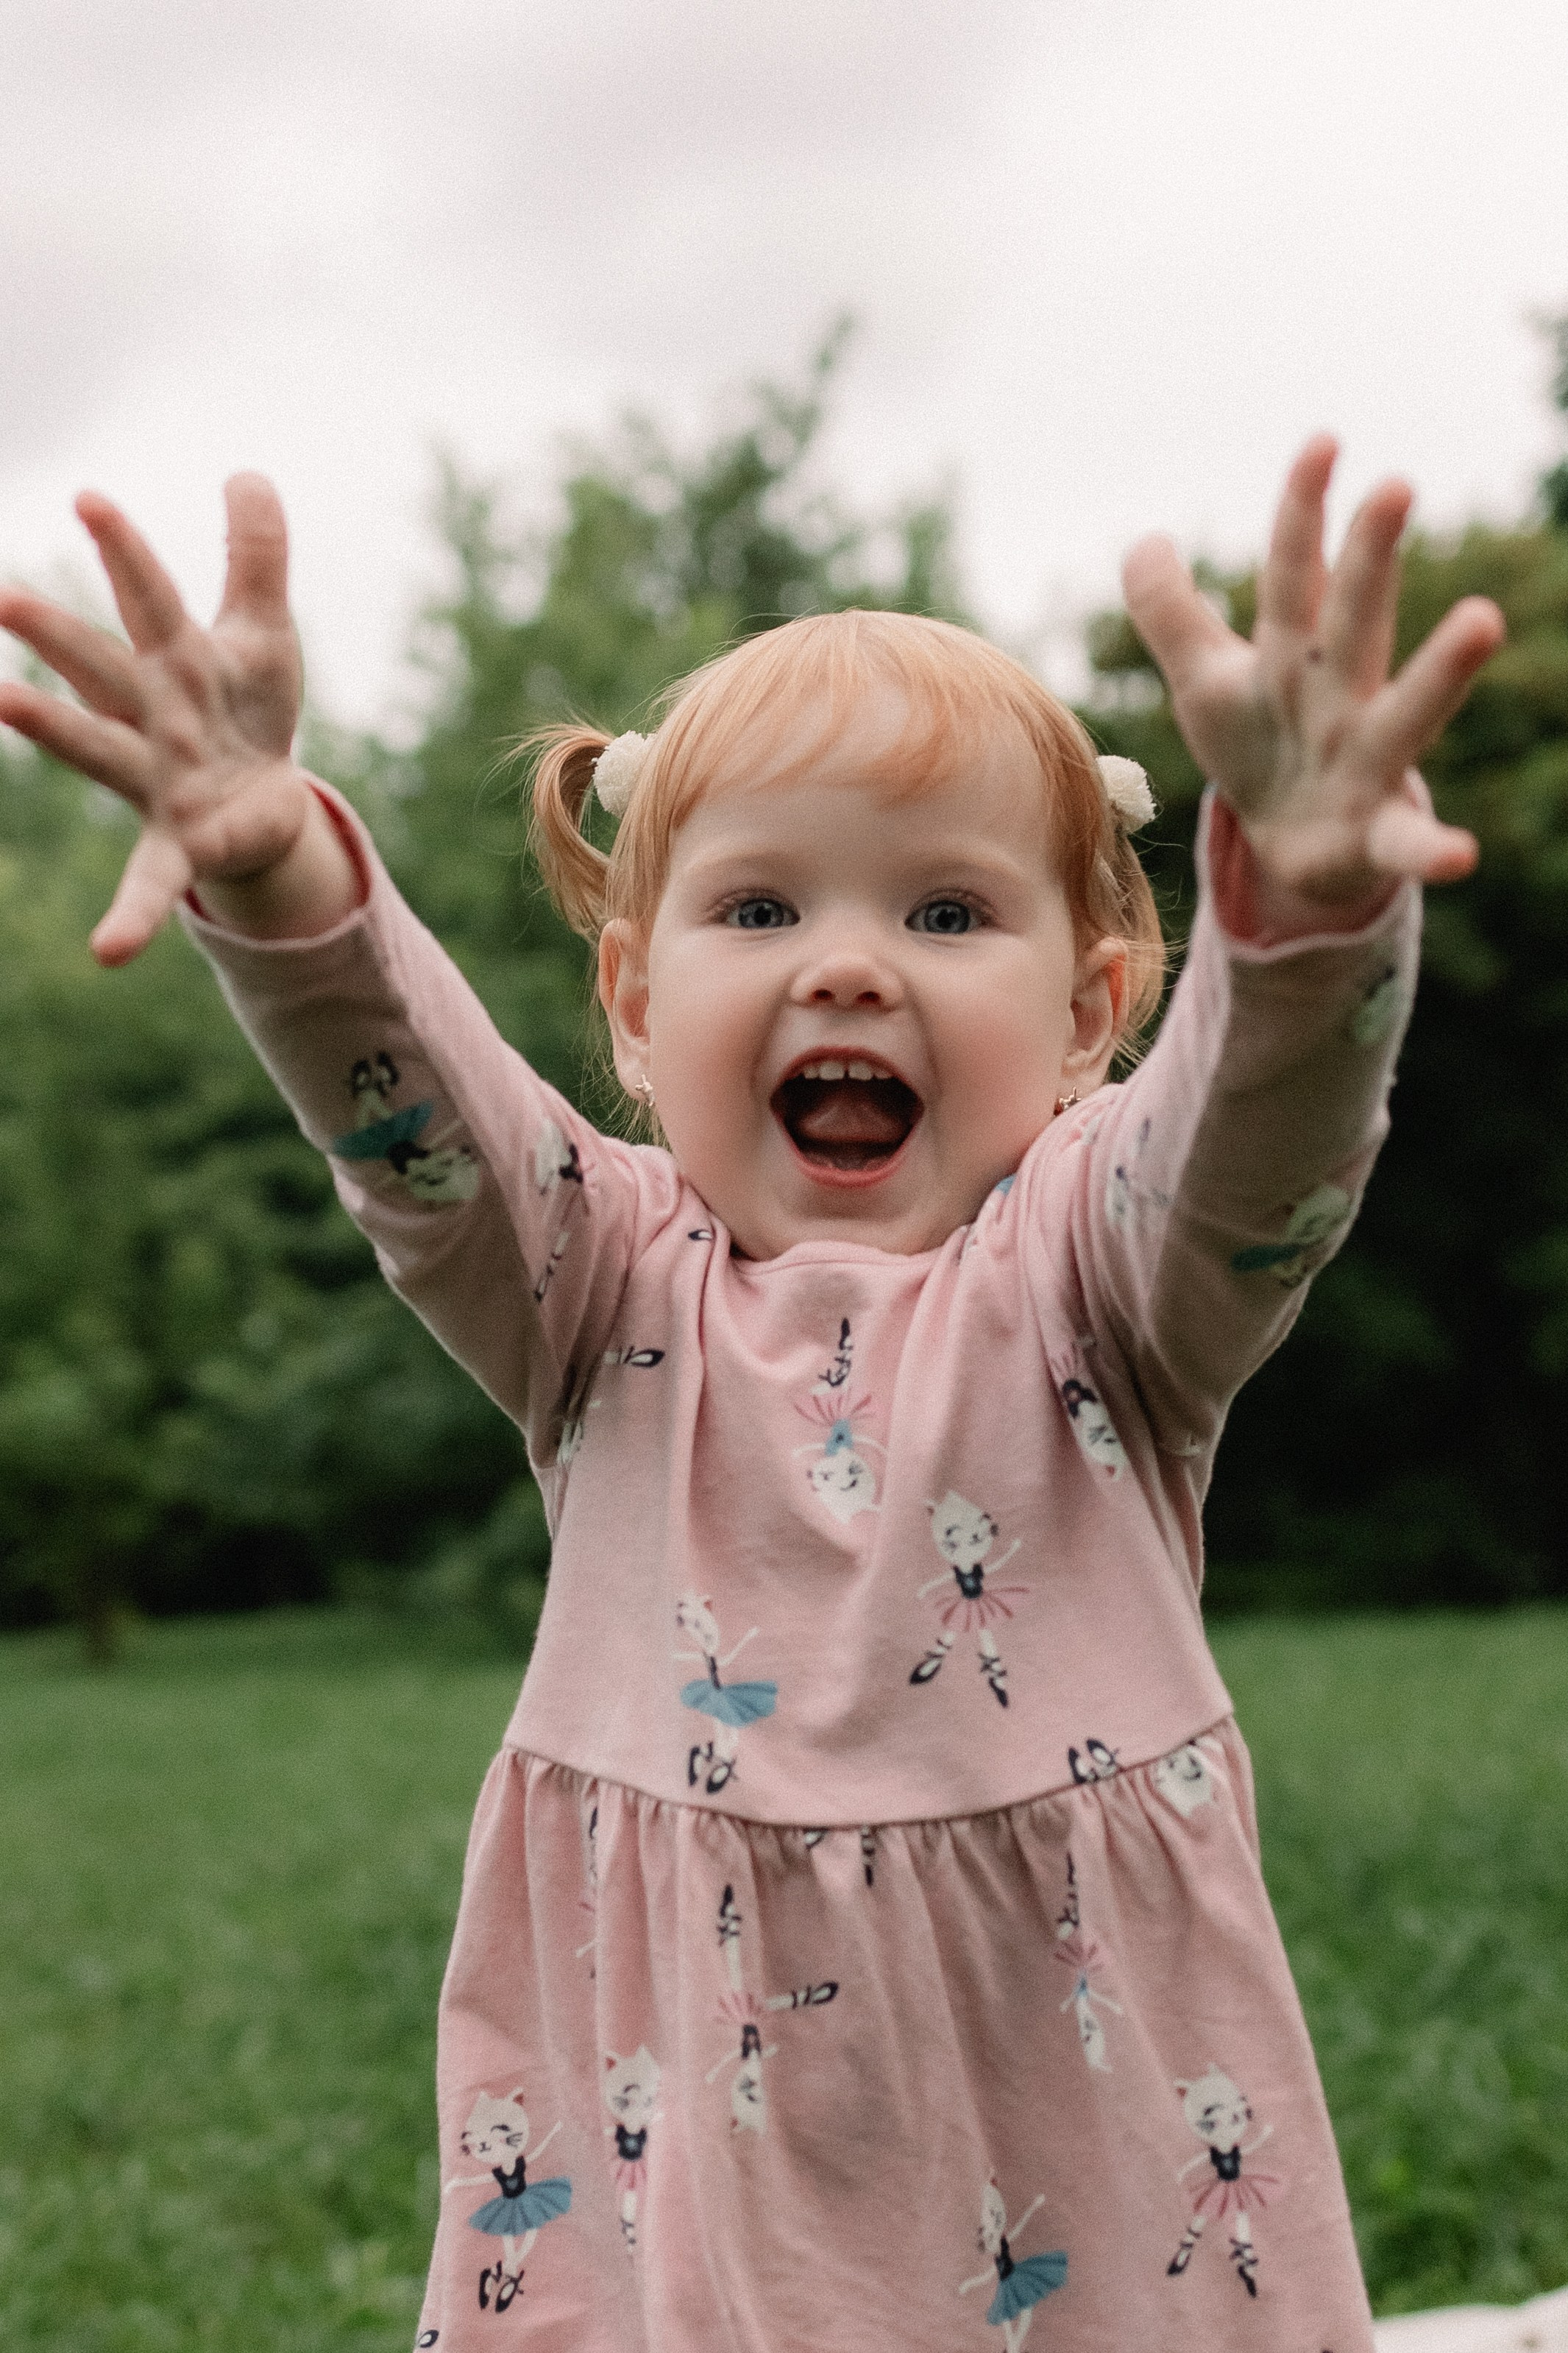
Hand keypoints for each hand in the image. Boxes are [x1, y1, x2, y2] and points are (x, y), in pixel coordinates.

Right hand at [0, 477, 357, 961]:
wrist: (268, 806)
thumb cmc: (250, 709)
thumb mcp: (265, 634)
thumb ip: (256, 556)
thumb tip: (248, 473)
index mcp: (174, 661)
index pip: (148, 596)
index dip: (125, 548)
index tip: (92, 495)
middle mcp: (149, 716)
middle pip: (102, 668)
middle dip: (57, 636)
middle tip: (4, 598)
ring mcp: (155, 781)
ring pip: (97, 751)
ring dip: (52, 730)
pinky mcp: (181, 846)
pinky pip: (151, 885)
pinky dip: (131, 917)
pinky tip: (107, 952)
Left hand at [1122, 437, 1505, 910]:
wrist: (1291, 853)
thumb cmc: (1259, 749)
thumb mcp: (1206, 681)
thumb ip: (1172, 613)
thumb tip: (1145, 539)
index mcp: (1294, 655)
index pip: (1295, 574)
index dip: (1301, 512)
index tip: (1321, 442)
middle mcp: (1340, 696)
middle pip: (1354, 618)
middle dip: (1370, 557)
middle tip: (1395, 485)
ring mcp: (1366, 760)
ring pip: (1407, 710)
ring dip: (1443, 668)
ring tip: (1483, 618)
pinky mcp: (1375, 834)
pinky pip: (1408, 842)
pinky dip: (1433, 847)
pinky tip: (1461, 854)